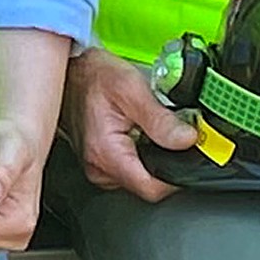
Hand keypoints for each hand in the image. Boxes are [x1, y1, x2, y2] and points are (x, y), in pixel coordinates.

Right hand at [69, 48, 194, 199]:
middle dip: (165, 162)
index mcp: (106, 153)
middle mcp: (98, 167)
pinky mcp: (99, 163)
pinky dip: (140, 154)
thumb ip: (161, 119)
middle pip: (147, 185)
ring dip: (152, 157)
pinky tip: (137, 134)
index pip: (151, 188)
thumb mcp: (132, 88)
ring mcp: (97, 167)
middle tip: (168, 133)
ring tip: (148, 130)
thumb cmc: (93, 76)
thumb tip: (188, 140)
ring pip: (139, 178)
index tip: (188, 154)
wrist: (71, 71)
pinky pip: (128, 169)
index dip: (177, 175)